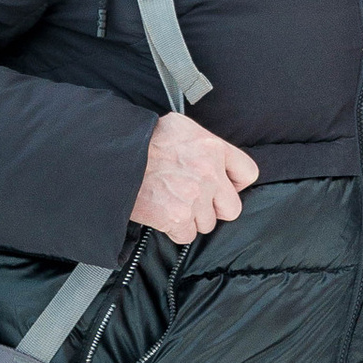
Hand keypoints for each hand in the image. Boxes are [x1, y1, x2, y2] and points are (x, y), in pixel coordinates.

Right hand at [130, 113, 260, 242]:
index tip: (223, 187)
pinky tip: (162, 213)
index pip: (248, 173)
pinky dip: (175, 229)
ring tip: (172, 202)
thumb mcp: (181, 128)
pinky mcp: (177, 218)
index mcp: (213, 148)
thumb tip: (214, 155)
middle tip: (195, 200)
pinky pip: (186, 235)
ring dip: (191, 218)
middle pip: (232, 208)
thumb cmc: (144, 140)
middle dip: (214, 207)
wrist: (115, 157)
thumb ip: (203, 143)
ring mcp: (194, 198)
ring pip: (207, 223)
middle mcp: (209, 174)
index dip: (235, 184)